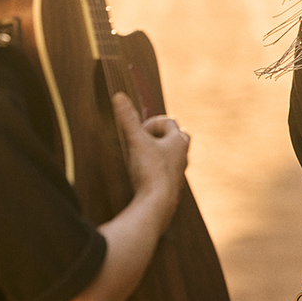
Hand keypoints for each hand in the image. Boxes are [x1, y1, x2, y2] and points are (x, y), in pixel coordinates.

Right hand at [112, 94, 189, 225]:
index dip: (152, 123)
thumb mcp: (136, 141)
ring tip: (143, 158)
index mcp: (178, 141)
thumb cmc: (150, 171)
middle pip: (179, 137)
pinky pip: (168, 172)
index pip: (169, 122)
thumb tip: (119, 95)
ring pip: (174, 156)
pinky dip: (158, 170)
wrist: (158, 204)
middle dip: (163, 135)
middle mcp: (182, 155)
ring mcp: (179, 172)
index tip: (139, 132)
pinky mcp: (172, 186)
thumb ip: (128, 119)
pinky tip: (145, 177)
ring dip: (160, 153)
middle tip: (145, 140)